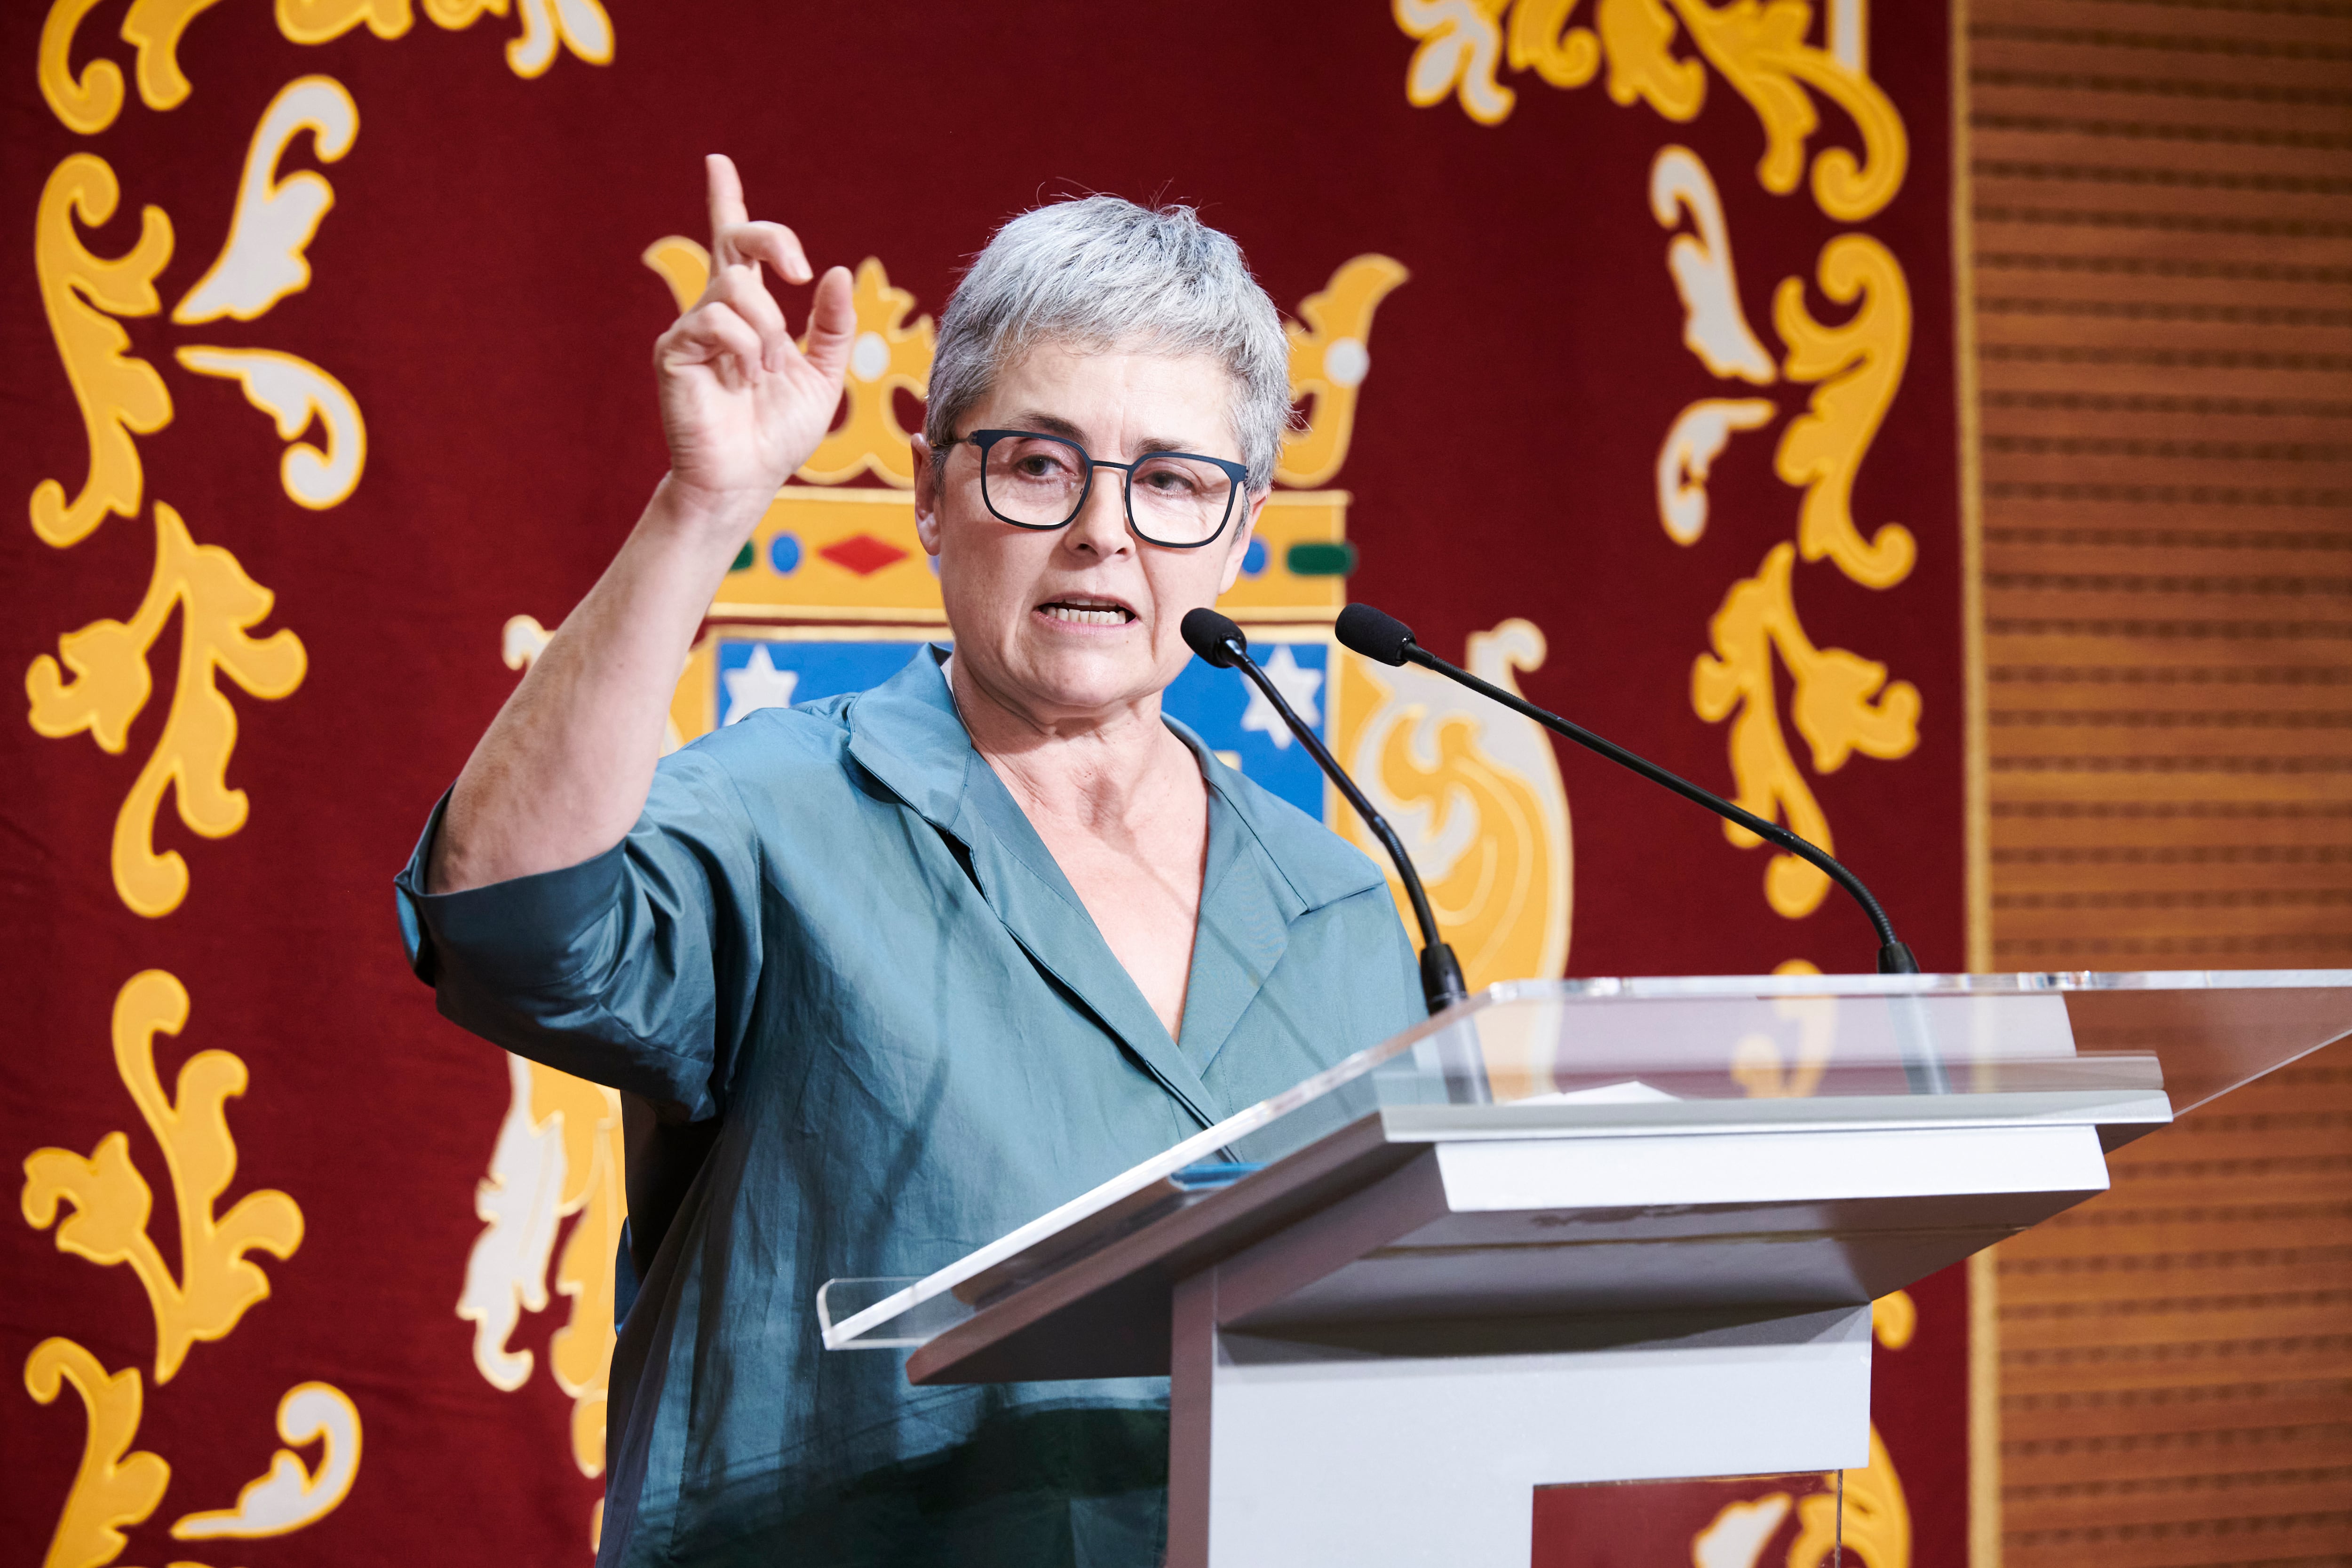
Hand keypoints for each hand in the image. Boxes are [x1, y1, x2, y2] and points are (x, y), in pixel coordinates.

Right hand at [653, 154, 853, 520]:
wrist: (745, 478)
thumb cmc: (778, 433)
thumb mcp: (822, 375)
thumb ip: (831, 327)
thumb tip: (834, 273)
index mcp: (749, 311)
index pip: (736, 245)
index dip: (724, 199)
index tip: (717, 163)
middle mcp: (716, 310)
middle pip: (737, 241)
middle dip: (773, 240)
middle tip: (799, 272)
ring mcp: (691, 328)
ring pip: (736, 287)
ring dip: (766, 328)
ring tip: (765, 371)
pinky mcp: (673, 351)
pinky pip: (715, 322)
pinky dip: (743, 348)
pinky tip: (743, 379)